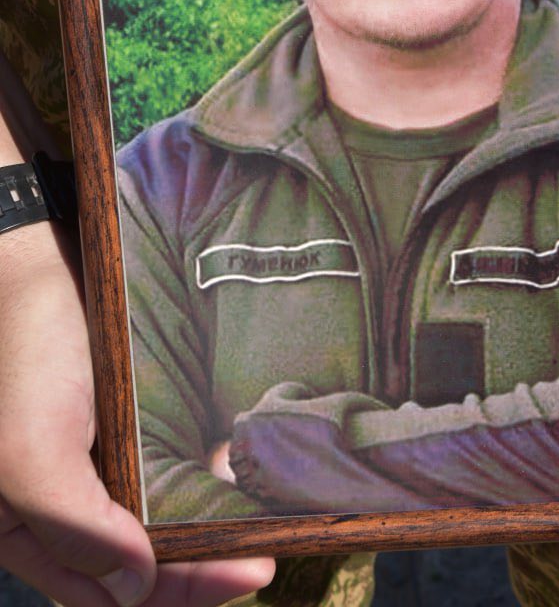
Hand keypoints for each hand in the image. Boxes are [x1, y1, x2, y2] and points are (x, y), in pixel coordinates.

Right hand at [0, 120, 274, 606]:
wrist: (39, 253)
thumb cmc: (27, 350)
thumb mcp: (32, 451)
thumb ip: (76, 528)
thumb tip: (135, 586)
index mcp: (23, 530)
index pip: (108, 591)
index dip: (183, 590)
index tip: (254, 569)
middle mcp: (54, 506)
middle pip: (134, 563)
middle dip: (199, 563)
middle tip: (266, 547)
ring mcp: (85, 462)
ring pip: (150, 519)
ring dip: (201, 523)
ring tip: (258, 512)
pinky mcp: (111, 421)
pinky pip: (156, 466)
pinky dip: (192, 475)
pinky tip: (226, 465)